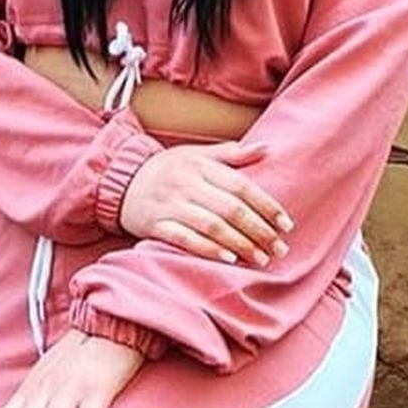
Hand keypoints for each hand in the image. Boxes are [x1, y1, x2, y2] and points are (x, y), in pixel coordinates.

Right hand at [120, 141, 293, 264]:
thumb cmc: (167, 169)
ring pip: (211, 225)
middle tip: (279, 249)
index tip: (286, 225)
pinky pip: (184, 239)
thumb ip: (231, 154)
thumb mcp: (196, 155)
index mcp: (200, 165)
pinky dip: (207, 249)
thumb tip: (267, 148)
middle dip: (258, 230)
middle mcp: (186, 183)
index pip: (241, 186)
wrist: (120, 182)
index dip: (267, 206)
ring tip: (260, 259)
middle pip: (230, 209)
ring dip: (239, 244)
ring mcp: (169, 205)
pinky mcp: (155, 225)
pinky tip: (228, 259)